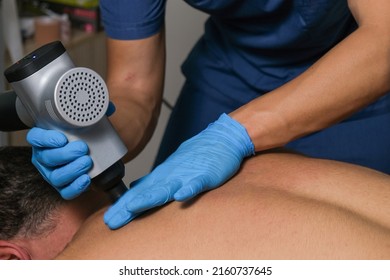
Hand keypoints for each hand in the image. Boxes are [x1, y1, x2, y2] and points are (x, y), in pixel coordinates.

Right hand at [26, 101, 115, 198]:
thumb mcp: (83, 122)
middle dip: (65, 154)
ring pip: (56, 176)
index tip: (62, 138)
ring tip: (87, 162)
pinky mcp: (62, 186)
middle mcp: (44, 157)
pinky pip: (65, 191)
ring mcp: (52, 173)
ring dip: (72, 170)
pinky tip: (86, 179)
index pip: (36, 138)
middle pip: (47, 158)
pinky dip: (76, 187)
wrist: (84, 151)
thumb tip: (109, 108)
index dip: (46, 139)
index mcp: (44, 139)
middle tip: (82, 148)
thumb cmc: (79, 135)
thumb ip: (94, 113)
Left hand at [104, 113, 253, 228]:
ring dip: (149, 197)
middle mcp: (170, 177)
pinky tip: (181, 197)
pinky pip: (196, 183)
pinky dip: (188, 189)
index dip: (123, 206)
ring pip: (166, 188)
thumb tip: (134, 189)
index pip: (139, 194)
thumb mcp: (170, 168)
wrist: (220, 139)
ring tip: (134, 207)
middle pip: (146, 194)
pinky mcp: (206, 175)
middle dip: (127, 207)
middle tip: (111, 221)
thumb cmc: (196, 157)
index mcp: (162, 177)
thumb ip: (153, 181)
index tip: (108, 220)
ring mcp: (187, 175)